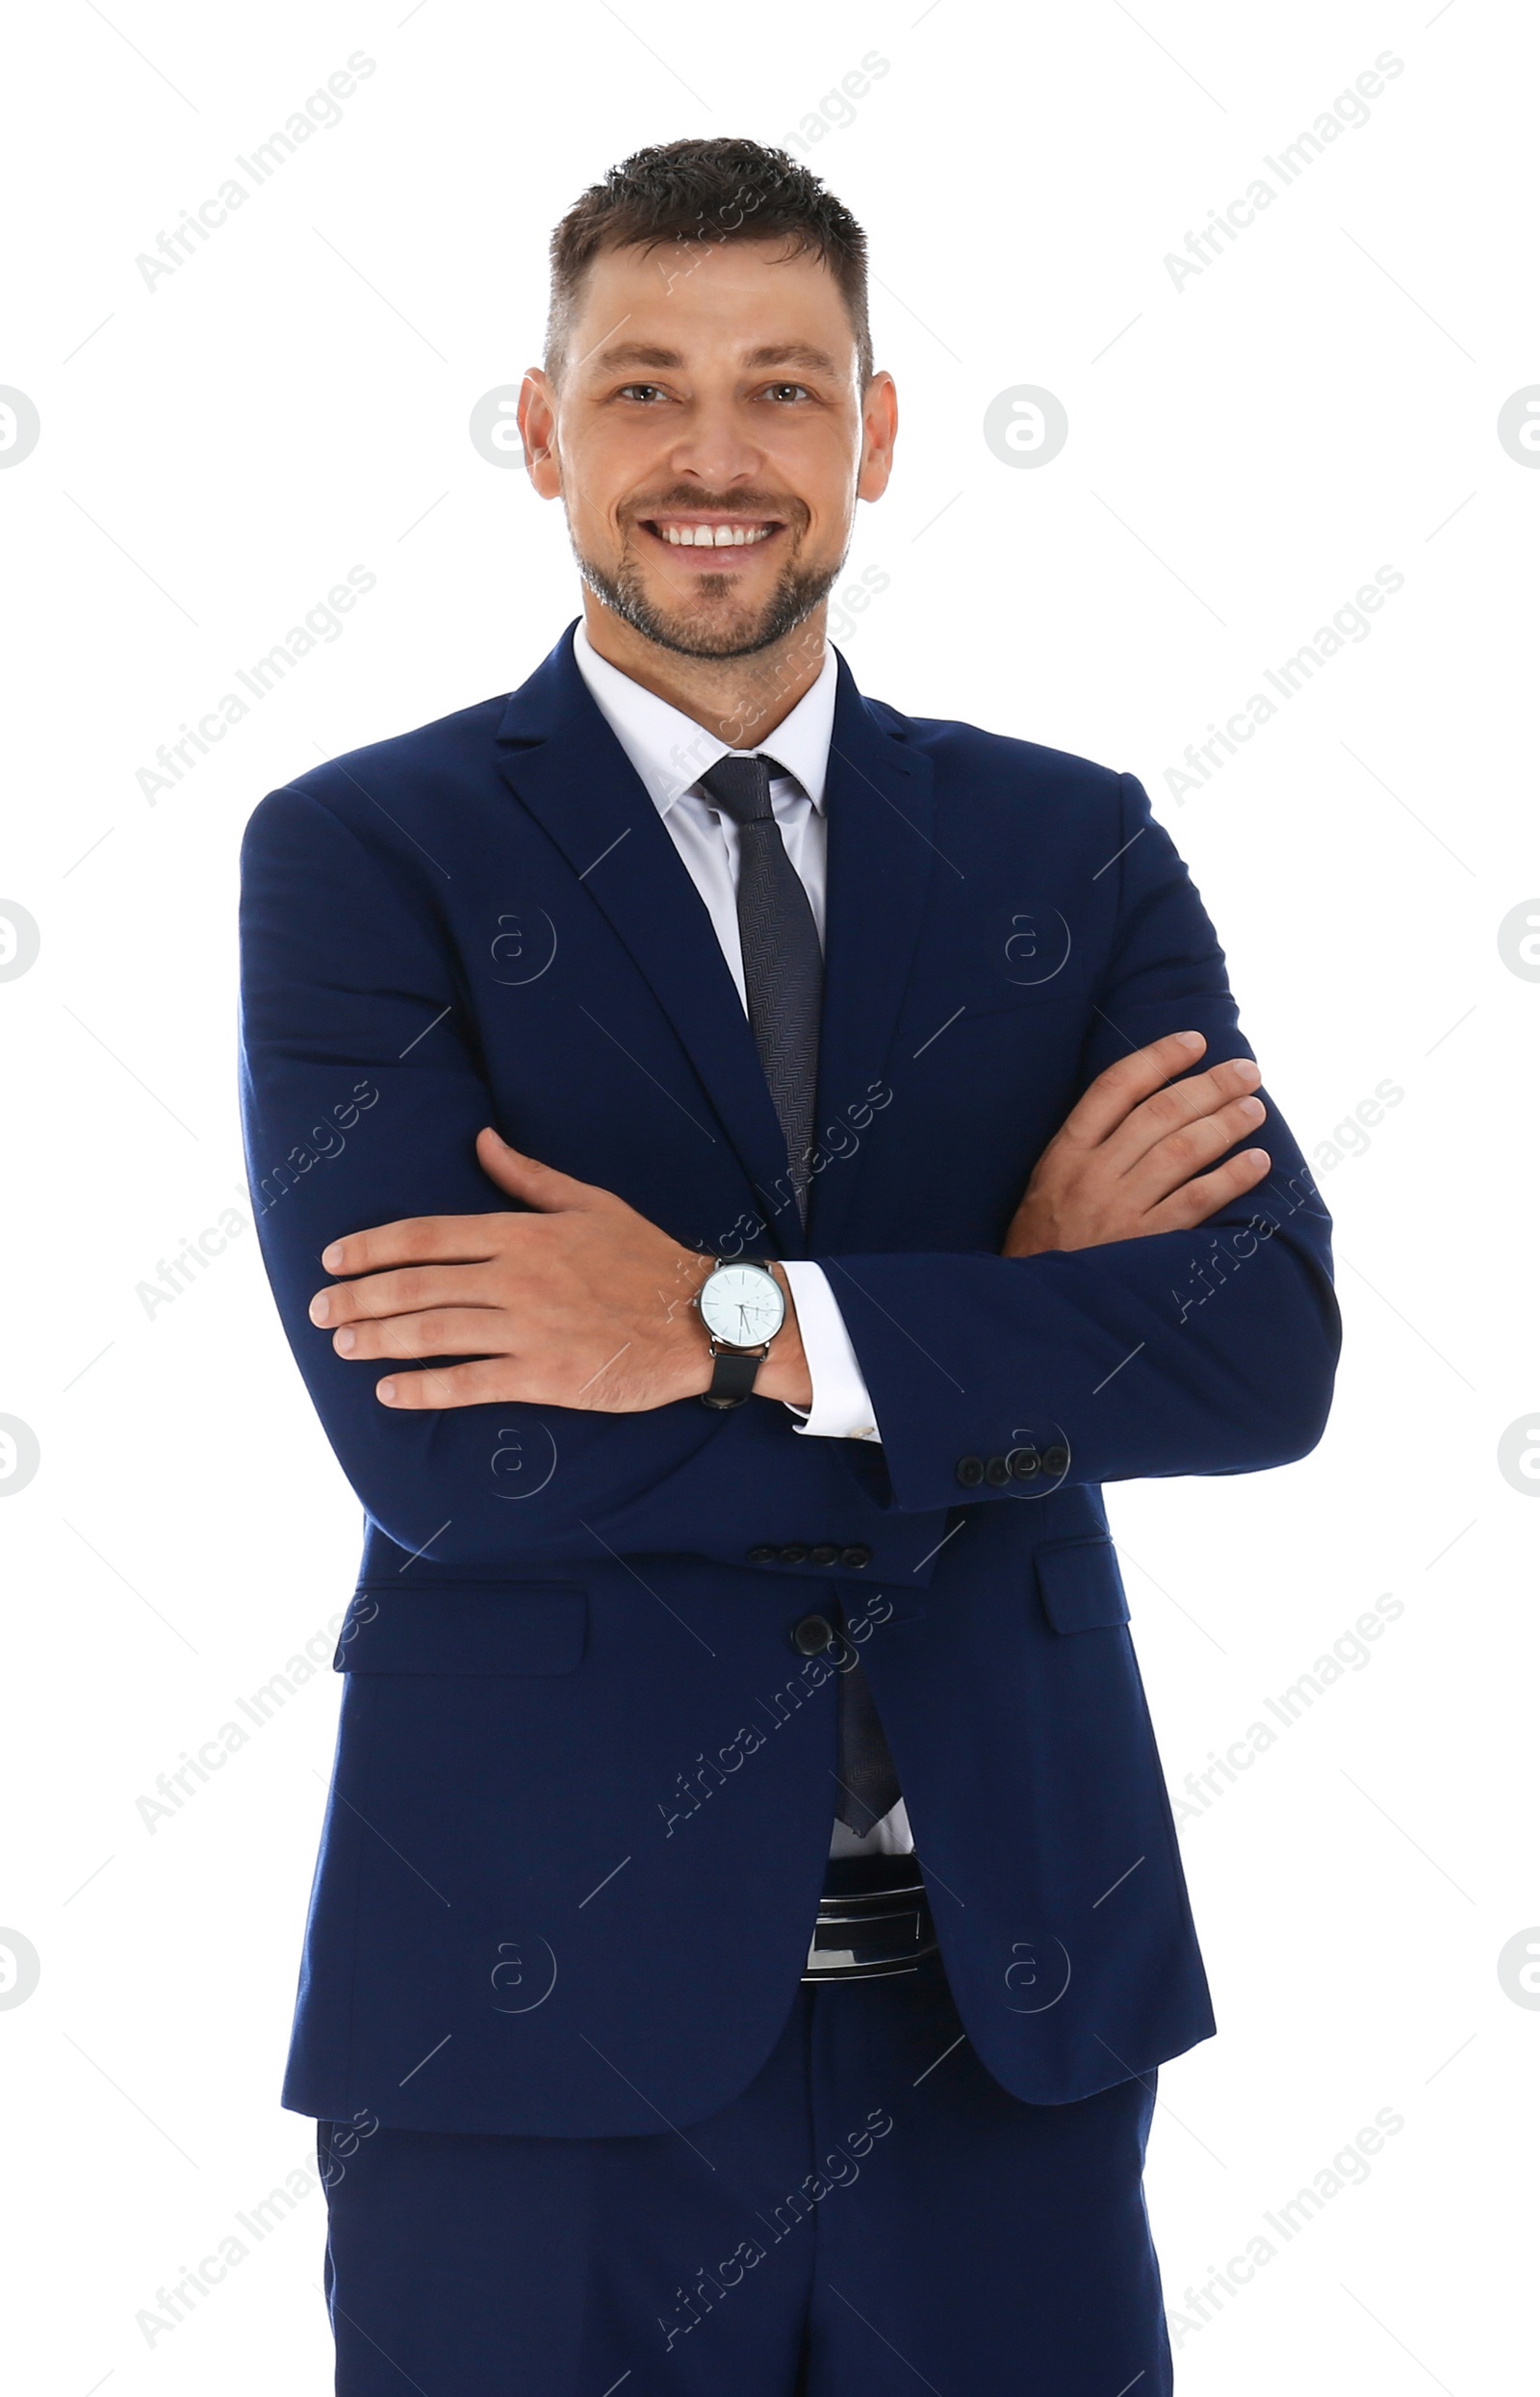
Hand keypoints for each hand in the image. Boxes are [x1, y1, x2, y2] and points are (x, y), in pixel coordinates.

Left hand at [307, 1128, 810, 1411]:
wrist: (700, 1318)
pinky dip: (423, 1387)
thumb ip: (527, 1177)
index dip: (371, 1247)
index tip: (333, 1259)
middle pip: (416, 1285)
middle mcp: (516, 1277)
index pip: (427, 1236)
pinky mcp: (544, 1375)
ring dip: (378, 1339)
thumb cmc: (645, 1258)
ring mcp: (528, 1327)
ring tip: (343, 1346)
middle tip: (319, 1311)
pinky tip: (390, 1393)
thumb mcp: (588, 1202)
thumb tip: (482, 1141)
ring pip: (433, 1331)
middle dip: (358, 1297)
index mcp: (521, 1232)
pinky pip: (469, 1382)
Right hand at [1003, 1030, 1270, 1258]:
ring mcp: (1118, 1210)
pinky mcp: (1144, 1245)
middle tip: (1246, 1071)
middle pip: (1159, 1113)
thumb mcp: (1045, 1187)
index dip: (1158, 1059)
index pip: (1114, 1088)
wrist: (1033, 1310)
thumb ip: (1085, 1150)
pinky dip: (1230, 1178)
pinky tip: (1256, 1162)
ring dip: (1225, 1123)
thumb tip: (1145, 1108)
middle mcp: (1091, 1175)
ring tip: (1255, 1108)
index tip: (1194, 1042)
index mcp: (1064, 1154)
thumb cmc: (1041, 1246)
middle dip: (1209, 1086)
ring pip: (1182, 1150)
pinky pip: (1196, 1201)